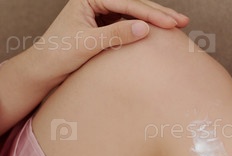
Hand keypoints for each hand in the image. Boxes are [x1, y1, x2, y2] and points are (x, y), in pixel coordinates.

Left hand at [35, 0, 188, 82]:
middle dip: (159, 12)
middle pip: (133, 3)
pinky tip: (161, 31)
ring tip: (178, 24)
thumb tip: (146, 28)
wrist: (43, 68)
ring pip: (134, 12)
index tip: (171, 24)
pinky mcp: (103, 25)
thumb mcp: (89, 44)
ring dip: (156, 19)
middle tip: (183, 20)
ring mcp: (100, 12)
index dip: (150, 13)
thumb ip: (117, 34)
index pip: (126, 2)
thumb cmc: (59, 54)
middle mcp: (94, 0)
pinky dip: (146, 27)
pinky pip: (129, 22)